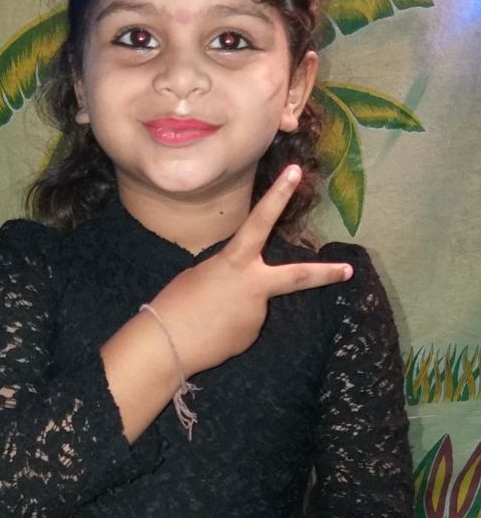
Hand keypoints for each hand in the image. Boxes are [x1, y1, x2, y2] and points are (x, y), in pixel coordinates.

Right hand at [150, 165, 352, 375]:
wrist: (169, 345)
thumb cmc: (176, 303)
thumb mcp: (201, 274)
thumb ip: (229, 272)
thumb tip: (243, 284)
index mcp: (235, 261)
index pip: (260, 221)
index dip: (278, 195)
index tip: (296, 173)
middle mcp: (254, 285)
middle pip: (298, 277)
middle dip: (326, 273)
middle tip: (349, 270)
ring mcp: (257, 313)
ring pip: (255, 304)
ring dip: (237, 307)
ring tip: (208, 316)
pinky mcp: (251, 334)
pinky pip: (244, 324)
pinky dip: (231, 325)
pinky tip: (212, 330)